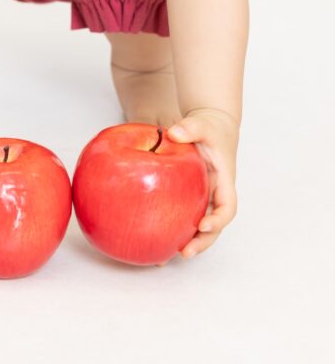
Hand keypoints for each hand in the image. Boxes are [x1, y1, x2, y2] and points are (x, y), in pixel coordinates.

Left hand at [166, 108, 239, 260]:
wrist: (209, 128)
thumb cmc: (209, 127)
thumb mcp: (202, 123)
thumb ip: (190, 127)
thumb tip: (173, 133)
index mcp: (223, 181)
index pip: (227, 207)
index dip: (218, 220)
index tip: (203, 225)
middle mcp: (215, 194)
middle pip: (214, 226)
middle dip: (202, 242)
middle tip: (185, 253)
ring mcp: (203, 198)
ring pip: (198, 226)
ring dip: (187, 242)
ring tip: (166, 258)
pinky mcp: (190, 198)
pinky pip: (183, 216)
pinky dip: (173, 229)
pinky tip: (154, 240)